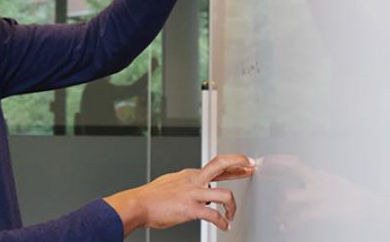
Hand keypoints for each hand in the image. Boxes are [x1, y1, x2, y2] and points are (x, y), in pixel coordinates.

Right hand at [103, 154, 254, 235]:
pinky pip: (213, 215)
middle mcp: (192, 180)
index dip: (234, 164)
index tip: (245, 164)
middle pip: (220, 164)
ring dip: (232, 206)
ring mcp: (192, 193)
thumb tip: (195, 189)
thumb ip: (185, 184)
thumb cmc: (151, 198)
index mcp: (189, 174)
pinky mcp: (190, 209)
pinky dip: (222, 222)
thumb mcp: (170, 183)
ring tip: (232, 215)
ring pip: (223, 194)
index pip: (216, 165)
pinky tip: (224, 226)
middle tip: (251, 166)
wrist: (138, 205)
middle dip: (239, 164)